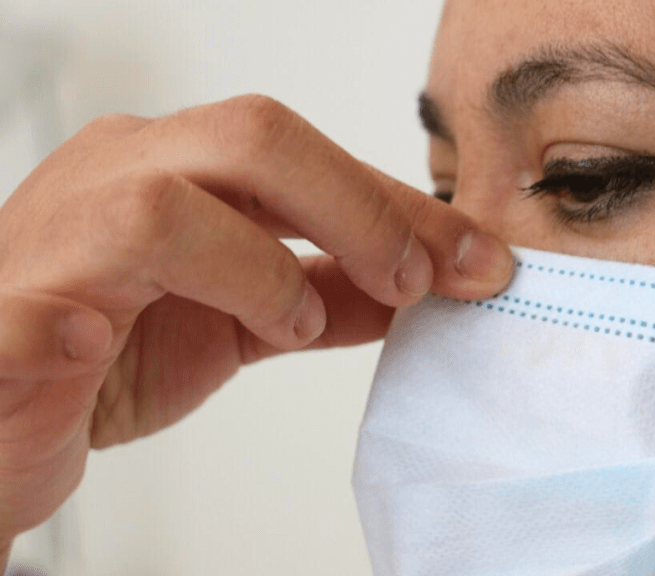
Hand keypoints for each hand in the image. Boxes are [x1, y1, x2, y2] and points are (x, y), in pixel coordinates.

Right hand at [0, 95, 513, 547]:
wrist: (1, 411)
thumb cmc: (110, 352)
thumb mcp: (236, 322)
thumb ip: (319, 297)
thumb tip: (419, 289)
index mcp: (177, 168)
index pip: (306, 157)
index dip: (401, 206)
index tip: (481, 261)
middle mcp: (119, 178)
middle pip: (249, 139)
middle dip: (355, 208)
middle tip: (412, 281)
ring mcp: (53, 242)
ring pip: (154, 205)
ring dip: (251, 266)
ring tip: (290, 320)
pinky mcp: (0, 321)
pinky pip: (24, 309)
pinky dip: (63, 319)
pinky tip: (95, 336)